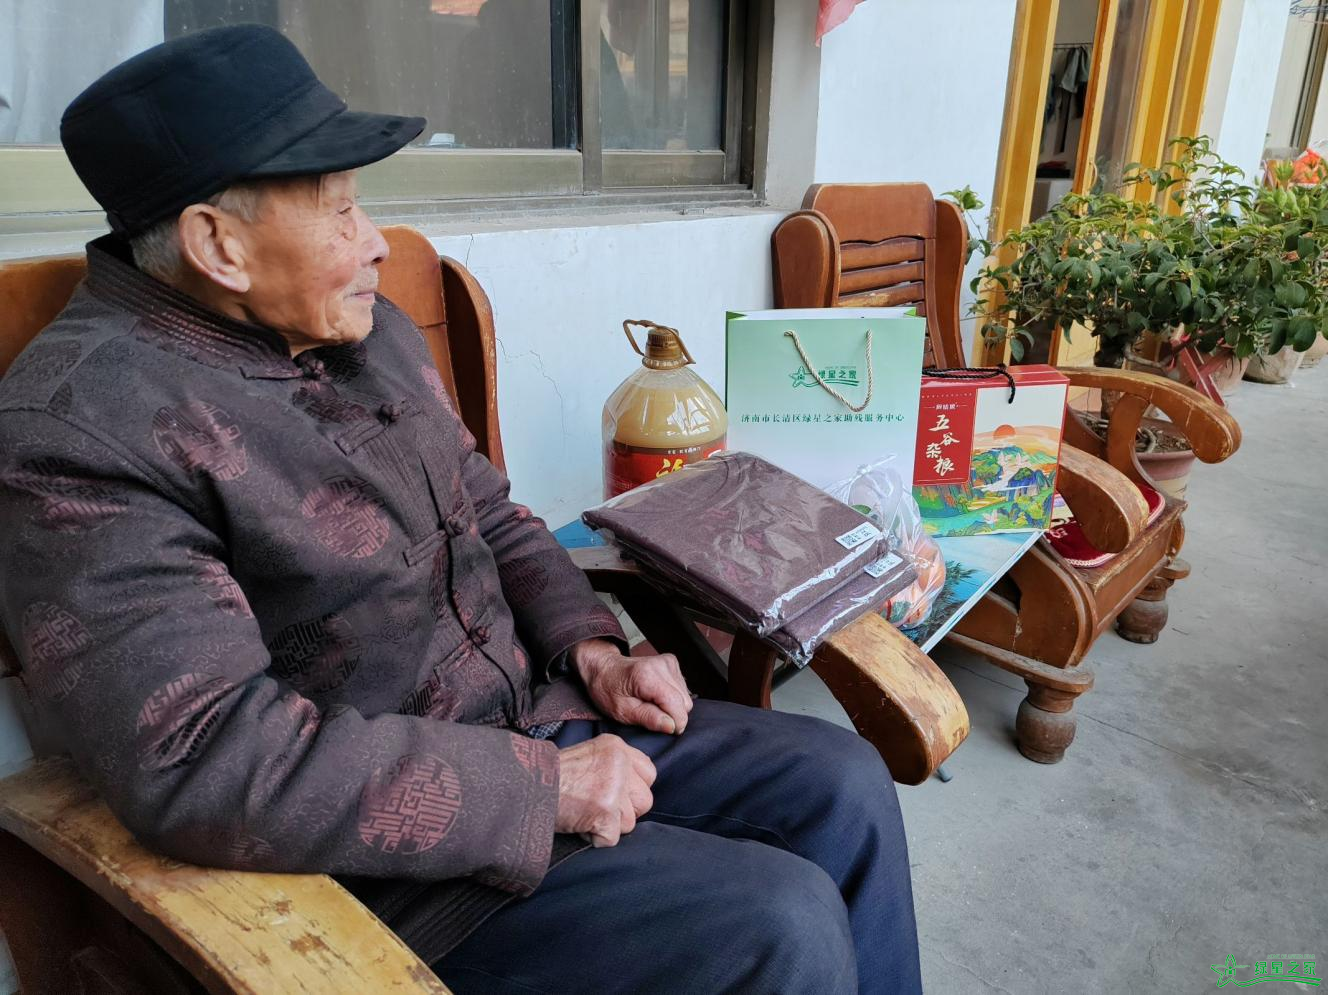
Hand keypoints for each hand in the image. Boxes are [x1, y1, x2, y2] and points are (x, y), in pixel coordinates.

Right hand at [555, 734, 655, 846]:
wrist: (526, 785)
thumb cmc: (551, 776)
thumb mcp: (588, 757)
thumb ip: (613, 768)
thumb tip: (631, 793)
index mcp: (617, 747)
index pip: (648, 774)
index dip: (633, 791)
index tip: (616, 796)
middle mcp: (620, 763)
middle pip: (644, 800)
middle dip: (624, 812)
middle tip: (596, 808)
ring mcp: (614, 787)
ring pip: (630, 822)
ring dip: (608, 826)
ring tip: (583, 814)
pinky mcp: (606, 811)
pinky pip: (611, 839)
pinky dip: (595, 838)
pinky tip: (578, 823)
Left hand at [570, 638, 692, 734]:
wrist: (603, 669)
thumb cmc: (608, 690)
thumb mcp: (622, 711)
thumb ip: (648, 718)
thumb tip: (671, 726)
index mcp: (647, 676)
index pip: (677, 705)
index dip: (674, 724)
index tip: (663, 729)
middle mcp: (661, 665)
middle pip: (684, 702)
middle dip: (671, 715)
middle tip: (650, 714)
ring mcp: (668, 662)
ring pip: (686, 697)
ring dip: (672, 706)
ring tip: (650, 703)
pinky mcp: (671, 663)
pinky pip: (682, 689)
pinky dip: (671, 697)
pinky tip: (655, 695)